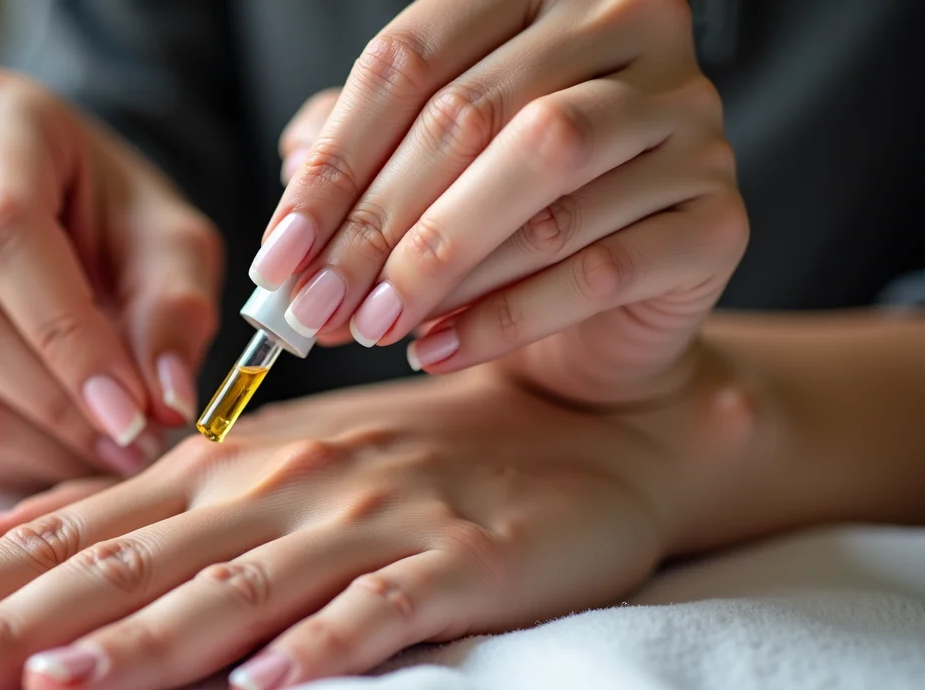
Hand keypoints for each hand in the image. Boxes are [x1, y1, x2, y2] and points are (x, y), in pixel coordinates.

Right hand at [0, 68, 221, 486]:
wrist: (52, 217)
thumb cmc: (115, 222)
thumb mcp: (172, 245)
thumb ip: (176, 311)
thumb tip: (166, 399)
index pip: (4, 234)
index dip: (68, 339)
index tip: (131, 413)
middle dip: (57, 406)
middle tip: (134, 448)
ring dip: (30, 444)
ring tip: (102, 452)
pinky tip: (47, 447)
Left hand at [0, 347, 748, 689]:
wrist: (570, 432)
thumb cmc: (406, 456)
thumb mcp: (259, 467)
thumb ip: (136, 506)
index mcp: (223, 470)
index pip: (74, 534)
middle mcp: (279, 488)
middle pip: (126, 565)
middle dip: (6, 622)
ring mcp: (368, 521)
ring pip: (238, 586)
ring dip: (146, 639)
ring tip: (53, 686)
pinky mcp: (455, 559)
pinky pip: (382, 610)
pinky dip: (323, 643)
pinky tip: (267, 684)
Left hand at [257, 0, 747, 402]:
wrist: (610, 318)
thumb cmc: (503, 225)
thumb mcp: (421, 175)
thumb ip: (359, 163)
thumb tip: (290, 218)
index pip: (411, 60)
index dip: (333, 164)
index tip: (278, 253)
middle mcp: (628, 30)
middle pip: (473, 115)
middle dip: (376, 224)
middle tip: (316, 304)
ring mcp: (687, 119)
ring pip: (541, 178)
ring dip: (436, 265)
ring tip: (369, 326)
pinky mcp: (718, 216)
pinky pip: (598, 264)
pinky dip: (505, 316)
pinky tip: (436, 349)